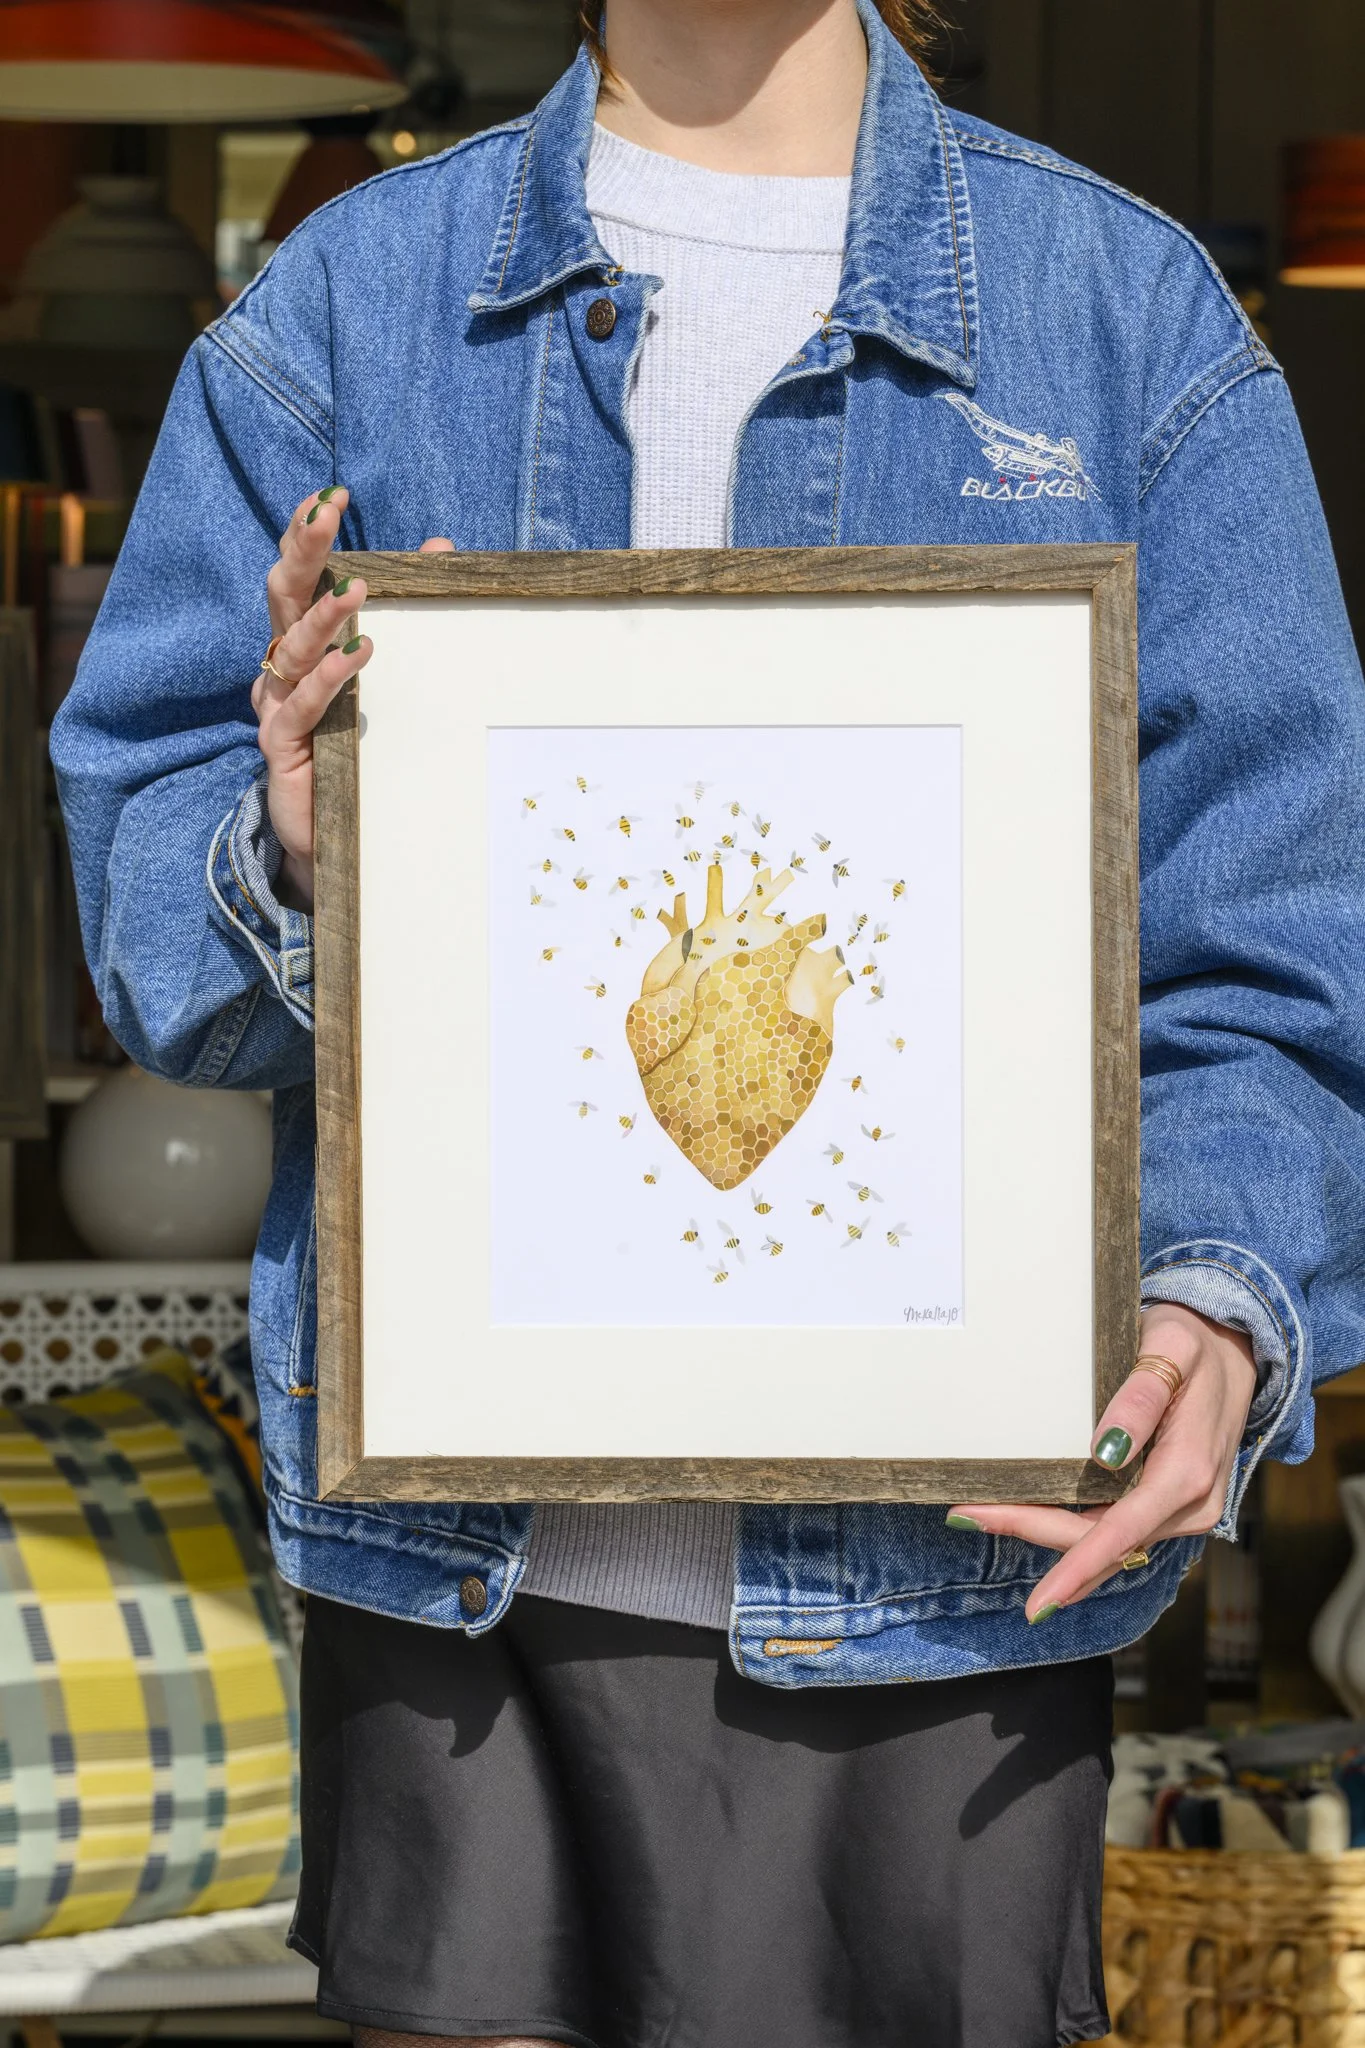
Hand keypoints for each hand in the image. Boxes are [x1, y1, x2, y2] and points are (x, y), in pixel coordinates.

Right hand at [252, 489, 454, 910]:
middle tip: (326, 513)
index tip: (328, 496)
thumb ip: (412, 611)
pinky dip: (328, 678)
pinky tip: (356, 655)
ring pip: (291, 647)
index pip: (299, 575)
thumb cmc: (363, 747)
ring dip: (324, 615)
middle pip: (283, 596)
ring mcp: (280, 705)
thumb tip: (441, 545)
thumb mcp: (393, 673)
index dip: (306, 535)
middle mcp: (285, 667)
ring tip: (357, 590)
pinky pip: (301, 705)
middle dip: (303, 551)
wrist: (338, 833)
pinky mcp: (283, 747)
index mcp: (305, 642)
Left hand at [948, 1304, 1257, 1623]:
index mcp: (1187, 1474)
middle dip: (1033, 1534)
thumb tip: (1104, 1451)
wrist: (1234, 1354)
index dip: (1076, 1566)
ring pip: (1106, 1542)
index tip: (1039, 1600)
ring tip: (980, 1513)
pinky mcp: (1167, 1508)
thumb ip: (1140, 1398)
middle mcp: (1189, 1506)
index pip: (1122, 1532)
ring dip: (1046, 1535)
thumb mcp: (1170, 1349)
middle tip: (967, 1515)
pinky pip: (1116, 1531)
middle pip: (1102, 1542)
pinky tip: (1026, 1519)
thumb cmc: (1195, 1346)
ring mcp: (1181, 1513)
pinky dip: (1072, 1531)